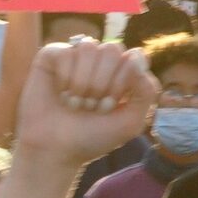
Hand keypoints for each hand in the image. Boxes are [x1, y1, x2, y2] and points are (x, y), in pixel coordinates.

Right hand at [15, 39, 155, 165]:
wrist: (55, 151)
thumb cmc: (92, 137)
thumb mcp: (130, 122)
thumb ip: (146, 91)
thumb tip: (136, 56)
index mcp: (122, 72)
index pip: (135, 57)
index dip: (123, 82)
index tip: (109, 108)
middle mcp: (100, 60)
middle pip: (112, 49)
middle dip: (103, 83)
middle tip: (92, 106)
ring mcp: (76, 56)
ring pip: (89, 47)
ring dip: (83, 83)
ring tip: (75, 103)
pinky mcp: (52, 56)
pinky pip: (65, 52)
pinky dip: (65, 78)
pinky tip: (61, 93)